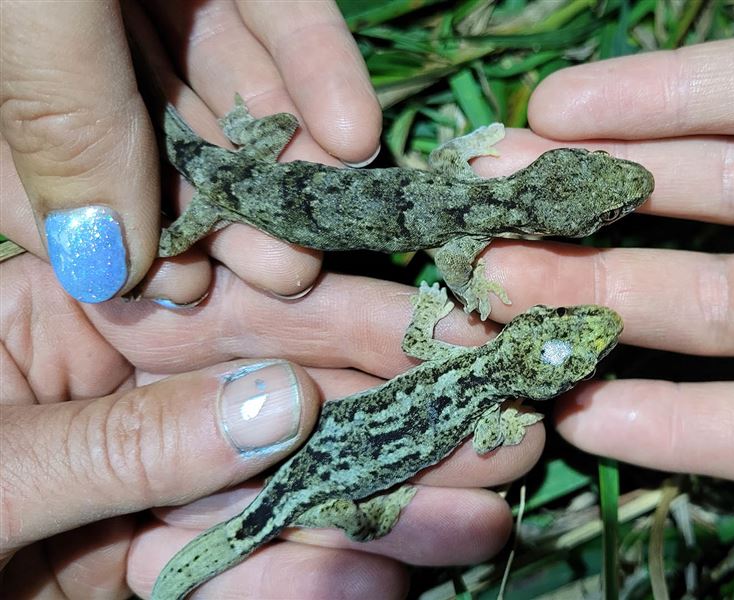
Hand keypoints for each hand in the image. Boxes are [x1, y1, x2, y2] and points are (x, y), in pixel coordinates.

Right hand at [0, 0, 379, 305]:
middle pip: (165, 142)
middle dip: (230, 211)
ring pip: (235, 89)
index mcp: (16, 65)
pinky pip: (286, 17)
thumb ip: (62, 124)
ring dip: (291, 156)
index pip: (55, 171)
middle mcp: (89, 39)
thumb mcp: (32, 17)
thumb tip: (98, 265)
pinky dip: (322, 71)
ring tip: (335, 217)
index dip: (123, 235)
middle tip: (286, 273)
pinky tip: (357, 131)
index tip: (181, 290)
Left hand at [0, 254, 530, 597]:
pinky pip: (239, 570)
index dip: (358, 319)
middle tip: (506, 429)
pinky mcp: (146, 571)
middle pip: (287, 397)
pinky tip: (387, 576)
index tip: (457, 335)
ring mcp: (145, 489)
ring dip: (384, 505)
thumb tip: (281, 403)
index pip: (238, 304)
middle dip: (400, 417)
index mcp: (69, 322)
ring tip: (484, 515)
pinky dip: (308, 580)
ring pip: (281, 491)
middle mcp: (127, 395)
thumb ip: (120, 439)